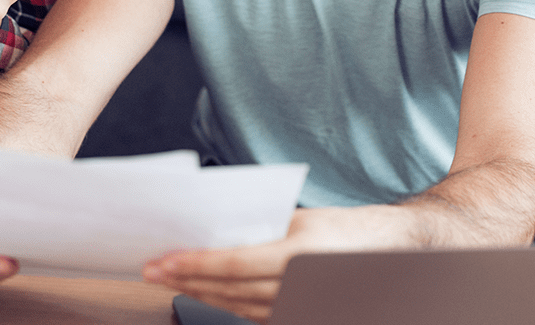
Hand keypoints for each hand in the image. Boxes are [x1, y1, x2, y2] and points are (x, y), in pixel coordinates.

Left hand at [143, 206, 408, 323]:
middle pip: (227, 289)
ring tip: (168, 278)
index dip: (195, 264)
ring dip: (197, 292)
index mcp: (297, 256)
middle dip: (185, 279)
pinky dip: (221, 302)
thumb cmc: (339, 230)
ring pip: (234, 306)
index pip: (234, 264)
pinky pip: (249, 314)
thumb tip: (213, 231)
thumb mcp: (298, 219)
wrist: (381, 253)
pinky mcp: (294, 318)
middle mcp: (297, 288)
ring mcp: (296, 309)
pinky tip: (201, 290)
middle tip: (153, 268)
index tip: (165, 259)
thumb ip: (260, 228)